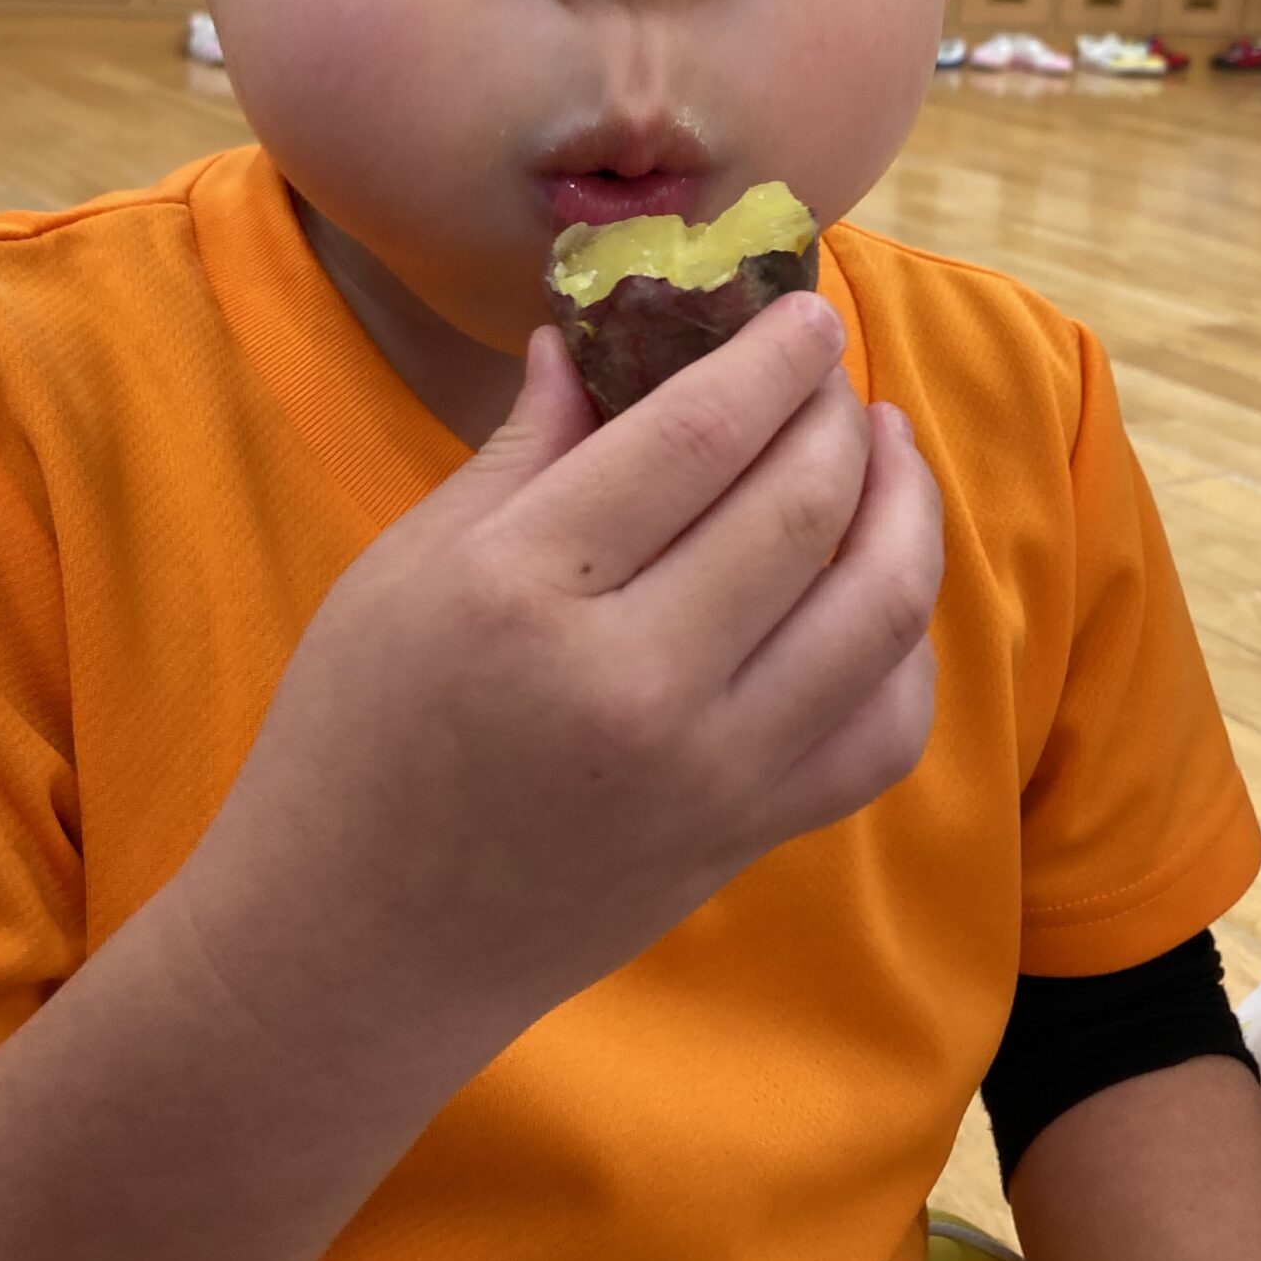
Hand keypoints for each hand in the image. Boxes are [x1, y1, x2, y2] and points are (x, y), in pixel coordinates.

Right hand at [174, 296, 942, 1083]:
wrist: (353, 951)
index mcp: (527, 594)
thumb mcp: (403, 568)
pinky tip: (880, 583)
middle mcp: (635, 684)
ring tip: (884, 450)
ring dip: (903, 506)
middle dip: (835, 411)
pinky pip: (884, 731)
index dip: (769, 356)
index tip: (804, 308)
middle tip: (829, 367)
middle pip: (798, 509)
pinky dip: (907, 646)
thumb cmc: (354, 739)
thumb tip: (596, 338)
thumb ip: (522, 449)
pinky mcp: (747, 835)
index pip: (695, 436)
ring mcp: (709, 772)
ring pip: (876, 611)